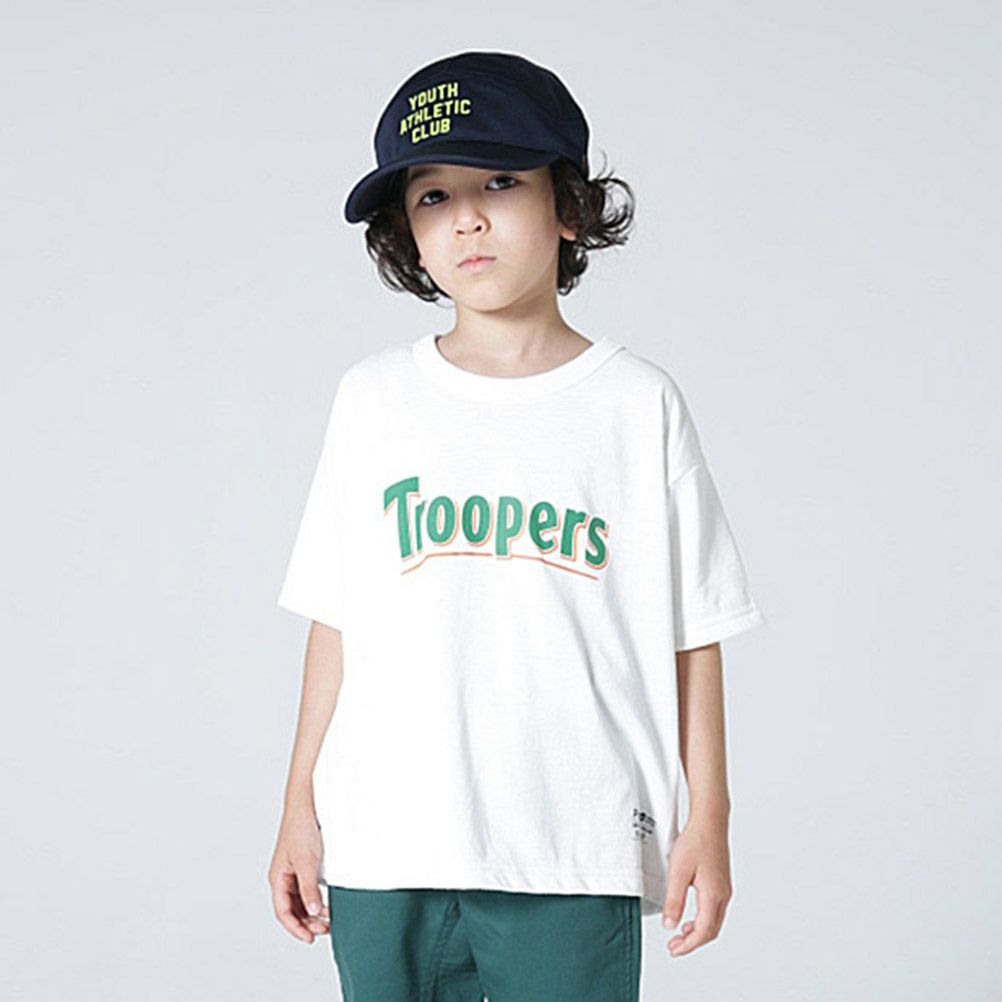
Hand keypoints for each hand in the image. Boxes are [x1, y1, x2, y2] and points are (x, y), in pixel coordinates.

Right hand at [267, 807, 330, 943]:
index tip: (309, 938)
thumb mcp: (307, 862)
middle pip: (291, 909)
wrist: (306, 804)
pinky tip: (325, 904)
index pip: (283, 911)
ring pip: (299, 901)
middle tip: (324, 930)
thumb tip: (311, 910)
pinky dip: (314, 900)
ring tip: (327, 921)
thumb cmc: (301, 828)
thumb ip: (308, 888)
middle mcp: (282, 877)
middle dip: (306, 923)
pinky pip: (305, 890)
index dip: (295, 928)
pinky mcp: (302, 865)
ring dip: (311, 913)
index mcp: (278, 877)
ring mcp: (292, 871)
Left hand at [660, 815, 732, 956]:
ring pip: (714, 921)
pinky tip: (690, 916)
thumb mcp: (678, 871)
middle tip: (675, 947)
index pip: (703, 931)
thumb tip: (670, 925)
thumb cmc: (695, 841)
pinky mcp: (721, 882)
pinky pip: (714, 910)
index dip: (688, 945)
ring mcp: (724, 889)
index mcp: (713, 894)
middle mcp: (723, 894)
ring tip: (680, 934)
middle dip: (693, 942)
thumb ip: (674, 900)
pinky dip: (702, 920)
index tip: (674, 949)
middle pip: (711, 930)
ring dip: (698, 932)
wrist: (710, 821)